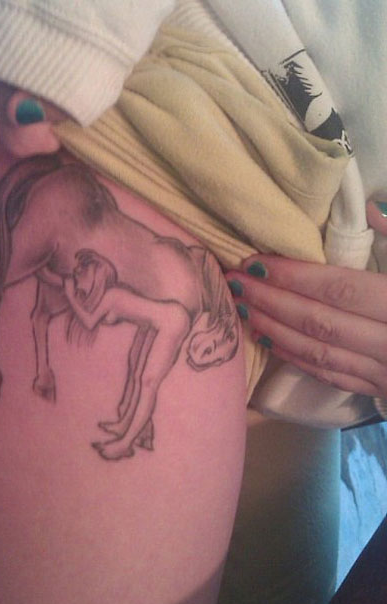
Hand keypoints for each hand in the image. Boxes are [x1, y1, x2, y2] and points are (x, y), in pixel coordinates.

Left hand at [225, 200, 386, 397]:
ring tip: (241, 307)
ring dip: (275, 330)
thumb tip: (371, 210)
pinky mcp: (384, 394)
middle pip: (322, 322)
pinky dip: (298, 358)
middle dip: (272, 301)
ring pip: (321, 353)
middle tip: (232, 281)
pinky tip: (270, 340)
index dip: (295, 277)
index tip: (256, 262)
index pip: (342, 290)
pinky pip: (333, 375)